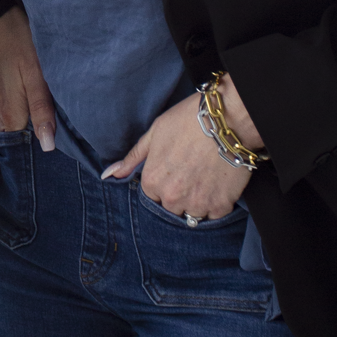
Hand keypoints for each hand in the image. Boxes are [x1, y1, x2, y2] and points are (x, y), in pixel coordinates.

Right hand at [0, 6, 55, 180]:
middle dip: (16, 168)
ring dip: (1, 160)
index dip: (33, 164)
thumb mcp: (40, 79)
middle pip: (7, 150)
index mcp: (11, 115)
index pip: (21, 151)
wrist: (0, 25)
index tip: (43, 181)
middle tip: (27, 190)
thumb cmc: (22, 47)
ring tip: (7, 180)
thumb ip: (44, 114)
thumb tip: (48, 146)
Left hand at [101, 77, 263, 219]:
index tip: (174, 171)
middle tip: (190, 175)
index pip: (152, 196)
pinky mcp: (220, 206)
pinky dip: (215, 204)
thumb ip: (133, 158)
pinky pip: (214, 216)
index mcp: (152, 181)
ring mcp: (197, 204)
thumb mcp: (154, 134)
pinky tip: (217, 185)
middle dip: (178, 195)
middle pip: (171, 208)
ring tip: (204, 180)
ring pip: (192, 215)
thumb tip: (109, 175)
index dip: (163, 184)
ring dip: (196, 202)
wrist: (227, 120)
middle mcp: (172, 197)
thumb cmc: (188, 122)